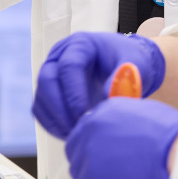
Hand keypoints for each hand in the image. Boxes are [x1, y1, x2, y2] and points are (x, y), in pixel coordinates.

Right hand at [32, 32, 165, 138]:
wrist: (127, 68)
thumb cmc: (132, 62)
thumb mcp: (136, 64)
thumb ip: (125, 78)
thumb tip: (107, 98)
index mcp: (80, 44)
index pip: (68, 66)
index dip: (74, 92)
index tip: (85, 115)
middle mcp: (60, 55)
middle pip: (47, 79)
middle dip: (60, 107)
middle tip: (77, 128)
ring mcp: (52, 73)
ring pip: (41, 97)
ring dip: (55, 119)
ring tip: (77, 134)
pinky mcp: (50, 91)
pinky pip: (41, 110)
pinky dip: (52, 125)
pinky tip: (72, 134)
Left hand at [66, 98, 177, 178]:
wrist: (177, 152)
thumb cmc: (171, 136)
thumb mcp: (144, 113)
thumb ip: (123, 123)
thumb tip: (121, 133)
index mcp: (104, 111)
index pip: (85, 130)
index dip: (95, 145)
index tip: (103, 154)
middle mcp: (90, 128)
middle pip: (76, 149)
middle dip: (90, 161)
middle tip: (108, 171)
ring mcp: (88, 153)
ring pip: (79, 171)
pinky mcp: (90, 178)